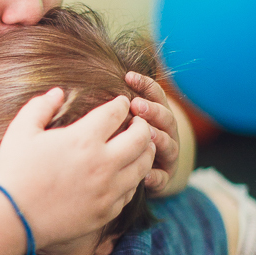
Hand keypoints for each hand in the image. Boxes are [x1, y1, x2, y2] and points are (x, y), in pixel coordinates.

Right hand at [0, 89, 154, 248]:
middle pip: (141, 138)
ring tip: (142, 146)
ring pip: (143, 166)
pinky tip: (128, 174)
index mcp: (83, 139)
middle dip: (144, 125)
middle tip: (139, 122)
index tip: (121, 102)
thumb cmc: (13, 171)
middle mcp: (103, 163)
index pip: (116, 112)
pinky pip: (131, 192)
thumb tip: (57, 92)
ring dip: (146, 152)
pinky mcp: (105, 211)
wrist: (12, 218)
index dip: (121, 104)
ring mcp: (107, 190)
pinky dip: (134, 179)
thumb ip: (40, 106)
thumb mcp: (21, 130)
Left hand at [125, 73, 179, 195]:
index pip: (155, 95)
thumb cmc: (122, 140)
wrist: (141, 175)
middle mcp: (167, 133)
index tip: (128, 76)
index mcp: (157, 115)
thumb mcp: (121, 119)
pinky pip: (162, 178)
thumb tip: (86, 83)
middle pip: (166, 118)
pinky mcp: (164, 178)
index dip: (145, 84)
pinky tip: (145, 175)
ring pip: (169, 145)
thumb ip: (115, 104)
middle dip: (153, 110)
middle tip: (138, 105)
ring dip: (159, 139)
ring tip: (147, 134)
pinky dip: (155, 176)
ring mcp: (168, 156)